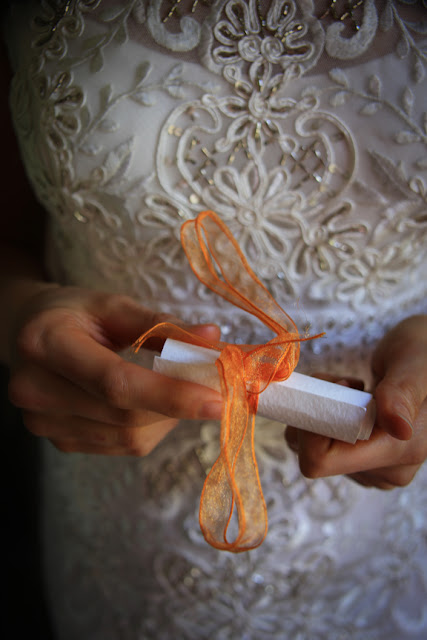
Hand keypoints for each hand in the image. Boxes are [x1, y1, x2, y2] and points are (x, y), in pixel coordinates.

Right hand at [8, 286, 221, 455]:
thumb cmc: (74, 313)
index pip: (115, 382)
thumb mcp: (113, 305)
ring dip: (166, 418)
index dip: (169, 394)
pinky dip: (149, 427)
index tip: (216, 399)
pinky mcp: (58, 441)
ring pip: (127, 438)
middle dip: (177, 405)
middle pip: (125, 416)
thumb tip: (212, 338)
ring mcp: (43, 423)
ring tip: (176, 389)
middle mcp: (35, 390)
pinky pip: (120, 446)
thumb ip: (160, 325)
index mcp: (46, 343)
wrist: (28, 334)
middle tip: (213, 387)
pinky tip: (150, 404)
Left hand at [285, 315, 426, 488]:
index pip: (322, 460)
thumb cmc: (422, 353)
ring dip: (324, 414)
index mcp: (401, 453)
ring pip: (316, 451)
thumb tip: (399, 429)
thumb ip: (403, 392)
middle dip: (320, 414)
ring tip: (356, 390)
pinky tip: (356, 402)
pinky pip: (326, 448)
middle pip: (316, 455)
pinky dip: (329, 419)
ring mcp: (376, 470)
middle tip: (348, 382)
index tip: (339, 388)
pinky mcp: (366, 463)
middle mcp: (388, 471)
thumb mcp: (414, 364)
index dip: (315, 423)